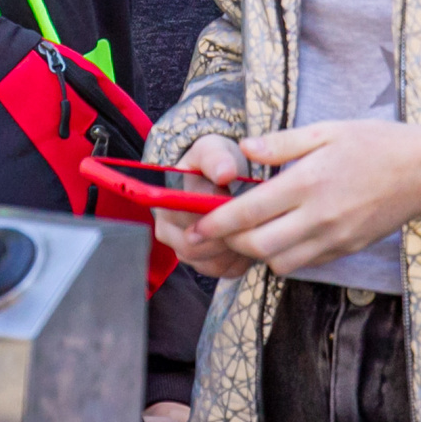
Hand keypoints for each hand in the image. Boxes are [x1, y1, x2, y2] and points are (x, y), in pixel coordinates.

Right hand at [151, 135, 257, 278]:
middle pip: (199, 248)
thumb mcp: (213, 150)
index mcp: (166, 204)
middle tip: (254, 218)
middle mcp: (168, 231)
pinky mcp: (203, 264)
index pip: (190, 221)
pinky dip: (243, 259)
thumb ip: (217, 158)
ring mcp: (184, 251)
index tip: (240, 204)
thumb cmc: (214, 162)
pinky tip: (251, 239)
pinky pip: (225, 271)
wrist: (219, 174)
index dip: (219, 217)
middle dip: (229, 235)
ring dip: (238, 249)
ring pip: (214, 264)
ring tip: (254, 226)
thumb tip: (225, 172)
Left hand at [186, 121, 420, 277]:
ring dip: (256, 251)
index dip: (216, 222)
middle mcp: (319, 217)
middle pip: (257, 245)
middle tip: (213, 229)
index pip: (250, 212)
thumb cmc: (376, 144)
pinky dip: (284, 256)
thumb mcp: (326, 131)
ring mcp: (334, 239)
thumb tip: (244, 147)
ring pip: (278, 262)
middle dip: (229, 241)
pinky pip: (303, 263)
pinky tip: (280, 234)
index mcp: (309, 182)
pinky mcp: (345, 250)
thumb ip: (281, 144)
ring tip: (247, 231)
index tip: (194, 224)